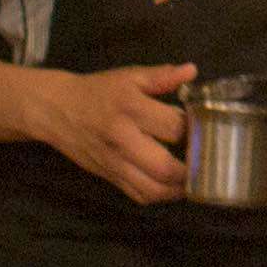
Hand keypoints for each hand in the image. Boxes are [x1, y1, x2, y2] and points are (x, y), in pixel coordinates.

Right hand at [24, 61, 195, 200]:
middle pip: (164, 167)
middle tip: (208, 164)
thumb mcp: (129, 76)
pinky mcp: (109, 177)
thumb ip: (161, 76)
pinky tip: (172, 186)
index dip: (195, 130)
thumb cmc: (98, 92)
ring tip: (195, 180)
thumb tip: (191, 71)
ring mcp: (115, 163)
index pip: (173, 127)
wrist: (58, 110)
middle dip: (192, 170)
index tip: (207, 129)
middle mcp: (123, 140)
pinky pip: (139, 195)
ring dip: (179, 190)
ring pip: (152, 189)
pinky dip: (160, 195)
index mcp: (131, 109)